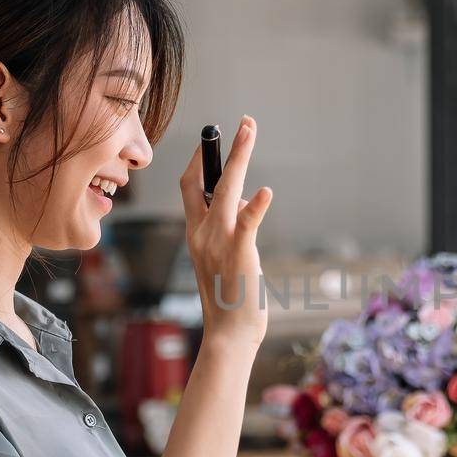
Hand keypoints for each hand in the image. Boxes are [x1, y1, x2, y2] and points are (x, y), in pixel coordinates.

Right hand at [179, 115, 272, 348]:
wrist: (228, 334)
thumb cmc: (232, 299)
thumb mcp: (226, 258)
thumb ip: (231, 229)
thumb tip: (244, 204)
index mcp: (196, 234)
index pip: (190, 188)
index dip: (201, 162)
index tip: (213, 141)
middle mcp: (202, 233)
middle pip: (205, 180)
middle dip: (222, 147)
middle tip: (243, 122)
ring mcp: (219, 241)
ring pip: (226, 189)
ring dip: (240, 156)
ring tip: (250, 130)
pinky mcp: (239, 252)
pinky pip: (247, 223)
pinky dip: (256, 206)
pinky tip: (266, 192)